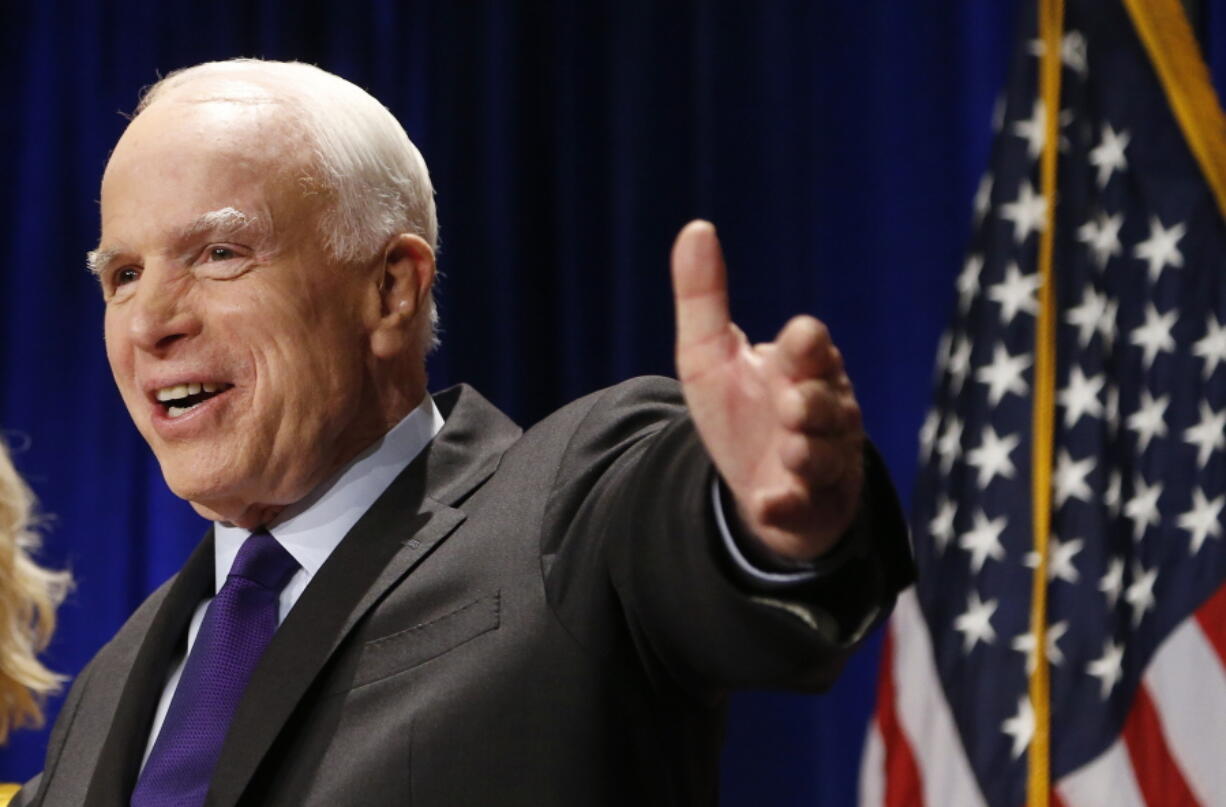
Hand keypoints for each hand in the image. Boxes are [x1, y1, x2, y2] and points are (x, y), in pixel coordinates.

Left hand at [671, 220, 864, 560]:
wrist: (755, 485)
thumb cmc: (740, 412)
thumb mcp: (709, 355)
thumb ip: (704, 297)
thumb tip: (696, 226)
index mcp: (803, 369)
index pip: (814, 350)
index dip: (808, 346)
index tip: (799, 335)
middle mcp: (824, 413)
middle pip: (828, 403)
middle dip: (813, 402)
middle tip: (792, 403)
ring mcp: (822, 462)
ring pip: (826, 456)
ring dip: (809, 452)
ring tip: (792, 450)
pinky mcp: (811, 506)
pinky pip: (804, 507)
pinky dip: (787, 506)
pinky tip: (768, 504)